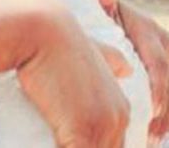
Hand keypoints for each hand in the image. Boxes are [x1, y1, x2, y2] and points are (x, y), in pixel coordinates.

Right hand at [18, 6, 131, 147]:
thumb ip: (112, 61)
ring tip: (57, 142)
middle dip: (83, 146)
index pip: (114, 145)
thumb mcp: (93, 52)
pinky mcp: (83, 132)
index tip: (70, 139)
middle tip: (61, 142)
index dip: (93, 145)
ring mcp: (103, 126)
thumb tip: (126, 69)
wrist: (42, 31)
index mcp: (120, 107)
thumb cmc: (58, 41)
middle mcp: (117, 118)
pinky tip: (49, 146)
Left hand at [92, 0, 168, 139]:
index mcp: (148, 28)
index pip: (158, 63)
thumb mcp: (100, 2)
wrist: (115, 6)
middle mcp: (166, 42)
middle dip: (165, 111)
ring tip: (159, 139)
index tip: (154, 111)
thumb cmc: (101, 9)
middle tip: (153, 134)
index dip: (158, 88)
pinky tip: (166, 132)